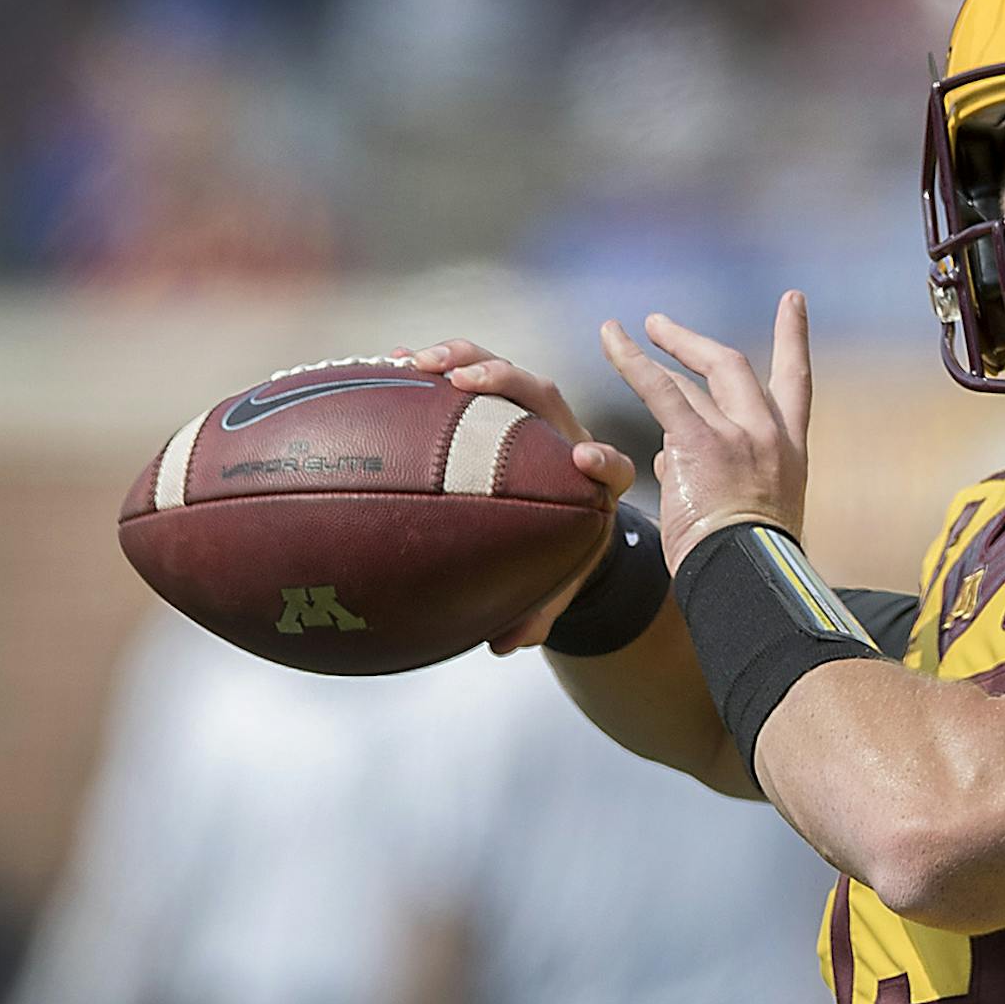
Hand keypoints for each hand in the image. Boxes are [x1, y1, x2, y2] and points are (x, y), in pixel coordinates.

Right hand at [399, 340, 637, 651]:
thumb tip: (507, 643)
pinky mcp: (503, 404)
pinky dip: (439, 367)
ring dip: (466, 360)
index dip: (602, 459)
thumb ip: (537, 612)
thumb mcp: (555, 583)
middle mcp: (566, 436)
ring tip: (419, 362)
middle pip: (547, 396)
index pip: (611, 465)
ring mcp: (534, 414)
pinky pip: (473, 375)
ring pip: (508, 374)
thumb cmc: (560, 551)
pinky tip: (393, 363)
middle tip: (463, 380)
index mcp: (596, 482)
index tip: (584, 458)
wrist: (563, 520)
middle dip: (506, 381)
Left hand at [599, 291, 810, 573]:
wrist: (751, 579)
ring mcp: (736, 434)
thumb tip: (672, 458)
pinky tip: (612, 337)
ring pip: (692, 382)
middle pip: (734, 367)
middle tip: (664, 327)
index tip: (791, 303)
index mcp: (790, 452)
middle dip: (696, 343)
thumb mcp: (752, 512)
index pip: (796, 383)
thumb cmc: (750, 564)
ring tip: (625, 335)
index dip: (793, 339)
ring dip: (657, 354)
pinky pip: (660, 389)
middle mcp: (768, 433)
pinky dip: (632, 360)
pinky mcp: (700, 440)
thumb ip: (715, 473)